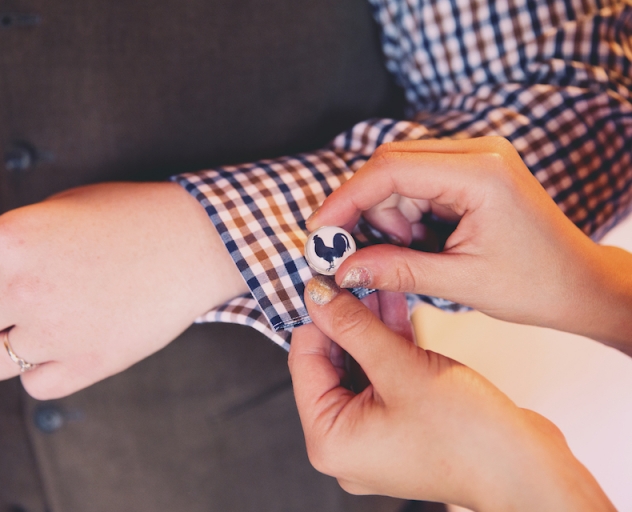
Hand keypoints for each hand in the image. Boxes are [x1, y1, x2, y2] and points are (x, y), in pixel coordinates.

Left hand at [0, 182, 247, 398]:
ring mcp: (55, 330)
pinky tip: (65, 346)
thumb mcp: (63, 207)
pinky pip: (34, 385)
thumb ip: (14, 240)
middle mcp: (23, 287)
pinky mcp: (87, 364)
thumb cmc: (131, 217)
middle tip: (8, 306)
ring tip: (32, 331)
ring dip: (2, 348)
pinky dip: (43, 369)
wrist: (196, 243)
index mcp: (11, 238)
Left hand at [288, 276, 613, 509]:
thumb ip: (354, 327)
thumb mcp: (400, 368)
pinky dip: (389, 345)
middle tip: (351, 274)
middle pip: (331, 364)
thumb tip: (319, 295)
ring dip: (369, 325)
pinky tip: (394, 304)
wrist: (528, 470)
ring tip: (374, 280)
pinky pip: (384, 378)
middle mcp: (344, 442)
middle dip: (345, 317)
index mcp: (329, 440)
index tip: (324, 279)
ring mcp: (373, 436)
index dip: (315, 317)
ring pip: (360, 367)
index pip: (304, 362)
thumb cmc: (466, 434)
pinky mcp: (400, 425)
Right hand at [306, 137, 631, 351]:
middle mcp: (478, 152)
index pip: (390, 170)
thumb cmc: (535, 284)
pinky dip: (405, 215)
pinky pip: (417, 183)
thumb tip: (342, 270)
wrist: (579, 284)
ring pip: (399, 175)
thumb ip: (396, 270)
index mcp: (480, 174)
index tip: (319, 232)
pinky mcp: (472, 171)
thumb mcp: (460, 282)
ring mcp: (476, 158)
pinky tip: (419, 244)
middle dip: (364, 210)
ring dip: (387, 216)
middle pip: (390, 166)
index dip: (345, 199)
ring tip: (408, 256)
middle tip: (352, 253)